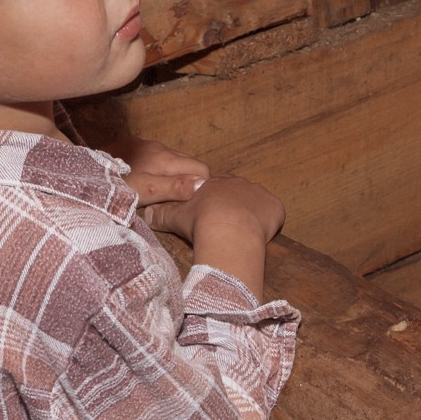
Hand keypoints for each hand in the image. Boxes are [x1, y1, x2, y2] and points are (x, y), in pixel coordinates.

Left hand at [115, 135, 210, 207]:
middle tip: (176, 205)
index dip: (202, 187)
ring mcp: (144, 145)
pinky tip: (143, 184)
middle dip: (187, 183)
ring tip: (160, 197)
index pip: (201, 168)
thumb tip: (203, 185)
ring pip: (170, 162)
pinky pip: (154, 159)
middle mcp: (159, 147)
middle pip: (187, 165)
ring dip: (170, 178)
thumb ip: (174, 187)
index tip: (192, 204)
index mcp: (166, 158)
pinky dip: (156, 172)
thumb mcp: (145, 191)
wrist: (79, 170)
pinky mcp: (130, 146)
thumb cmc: (114, 185)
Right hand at [140, 175, 283, 300]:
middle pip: (236, 195)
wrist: (228, 230)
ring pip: (255, 204)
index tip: (210, 219)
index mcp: (214, 183)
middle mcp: (237, 183)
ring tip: (241, 235)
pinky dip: (268, 224)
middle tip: (225, 229)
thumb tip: (145, 214)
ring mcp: (258, 193)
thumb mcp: (174, 218)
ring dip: (250, 216)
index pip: (214, 191)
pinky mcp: (275, 207)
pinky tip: (259, 236)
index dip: (212, 205)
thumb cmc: (199, 222)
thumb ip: (160, 214)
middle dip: (231, 208)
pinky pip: (273, 214)